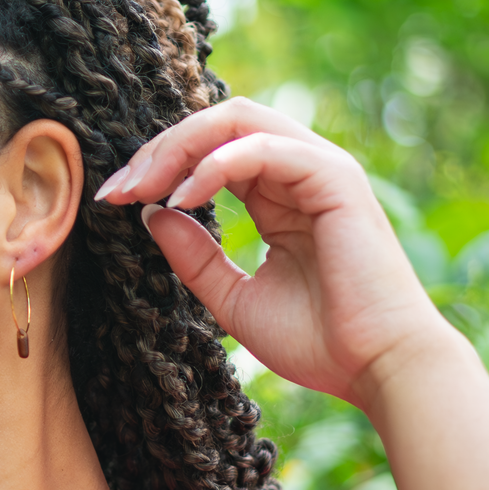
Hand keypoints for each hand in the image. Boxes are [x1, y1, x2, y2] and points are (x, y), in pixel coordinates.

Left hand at [95, 98, 452, 408]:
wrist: (375, 369)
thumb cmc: (317, 342)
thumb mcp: (232, 297)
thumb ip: (193, 255)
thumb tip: (149, 213)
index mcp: (279, 196)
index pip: (210, 151)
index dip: (157, 167)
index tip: (112, 200)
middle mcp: (299, 172)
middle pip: (217, 123)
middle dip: (158, 150)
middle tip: (116, 190)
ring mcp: (320, 169)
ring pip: (237, 120)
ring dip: (179, 148)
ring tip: (141, 189)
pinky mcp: (335, 178)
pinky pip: (264, 147)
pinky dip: (215, 165)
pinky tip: (181, 198)